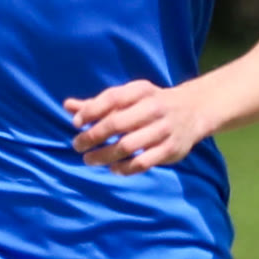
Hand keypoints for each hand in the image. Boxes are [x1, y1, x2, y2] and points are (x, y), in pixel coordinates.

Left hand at [65, 80, 208, 174]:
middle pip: (116, 124)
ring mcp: (163, 129)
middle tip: (78, 145)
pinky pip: (142, 162)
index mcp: (141, 91)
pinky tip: (112, 168)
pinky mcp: (170, 149)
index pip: (111, 98)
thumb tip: (66, 106)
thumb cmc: (149, 104)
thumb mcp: (128, 97)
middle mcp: (153, 108)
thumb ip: (97, 104)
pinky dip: (124, 168)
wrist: (192, 111)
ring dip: (104, 155)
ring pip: (127, 146)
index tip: (76, 123)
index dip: (90, 111)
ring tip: (89, 159)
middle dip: (92, 137)